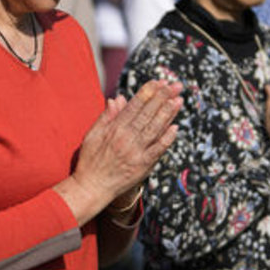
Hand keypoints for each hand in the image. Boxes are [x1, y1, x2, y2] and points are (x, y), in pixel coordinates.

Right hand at [65, 80, 181, 218]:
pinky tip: (175, 127)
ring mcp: (136, 152)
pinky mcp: (143, 166)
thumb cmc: (90, 160)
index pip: (134, 106)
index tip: (158, 82)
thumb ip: (106, 116)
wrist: (92, 187)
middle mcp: (126, 138)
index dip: (148, 93)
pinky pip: (158, 150)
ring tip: (178, 100)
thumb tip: (117, 99)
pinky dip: (167, 138)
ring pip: (155, 129)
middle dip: (163, 98)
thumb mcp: (92, 135)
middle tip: (175, 86)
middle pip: (148, 114)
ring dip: (168, 113)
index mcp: (114, 129)